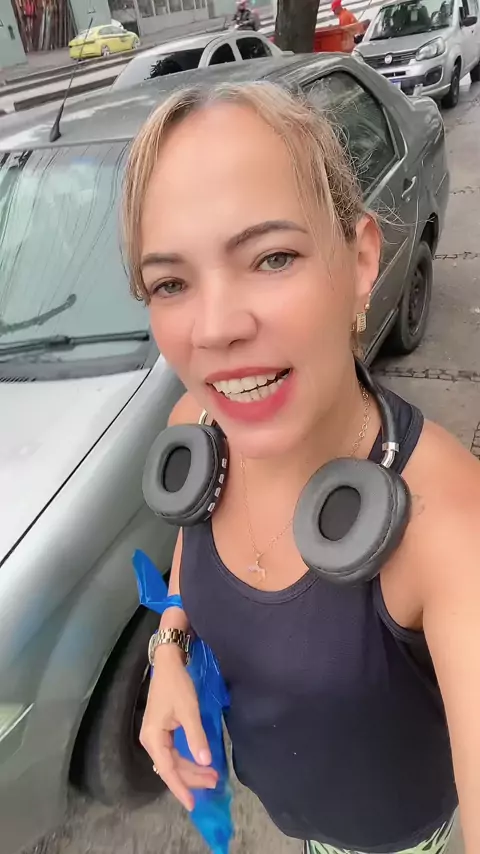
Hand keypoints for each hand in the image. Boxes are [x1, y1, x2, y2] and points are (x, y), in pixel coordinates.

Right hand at [140, 646, 218, 810]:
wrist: (168, 664)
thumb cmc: (176, 685)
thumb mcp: (189, 710)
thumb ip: (196, 737)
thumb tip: (205, 761)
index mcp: (153, 738)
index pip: (168, 770)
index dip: (181, 787)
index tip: (193, 804)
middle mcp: (151, 741)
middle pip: (171, 768)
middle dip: (192, 777)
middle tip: (215, 781)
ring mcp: (155, 737)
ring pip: (173, 761)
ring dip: (191, 769)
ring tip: (212, 775)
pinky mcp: (161, 732)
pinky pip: (173, 753)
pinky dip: (187, 760)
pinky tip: (199, 764)